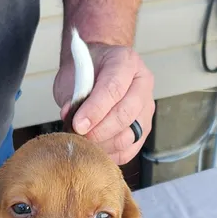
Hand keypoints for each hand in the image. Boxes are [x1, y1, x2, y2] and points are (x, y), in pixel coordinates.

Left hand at [54, 42, 154, 164]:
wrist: (97, 69)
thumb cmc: (86, 71)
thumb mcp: (74, 75)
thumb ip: (73, 94)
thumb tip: (69, 116)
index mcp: (126, 62)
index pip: (114, 89)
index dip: (95, 110)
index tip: (77, 125)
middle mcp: (142, 83)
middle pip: (125, 114)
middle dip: (99, 131)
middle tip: (79, 136)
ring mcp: (146, 107)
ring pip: (130, 135)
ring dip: (104, 145)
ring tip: (85, 144)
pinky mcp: (144, 128)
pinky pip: (131, 149)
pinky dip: (112, 155)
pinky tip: (96, 151)